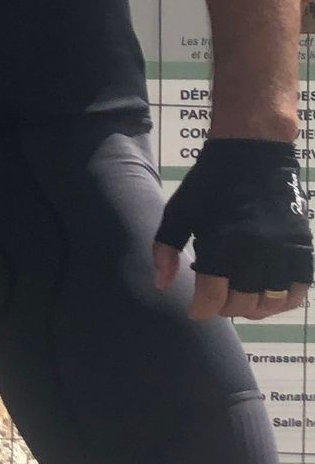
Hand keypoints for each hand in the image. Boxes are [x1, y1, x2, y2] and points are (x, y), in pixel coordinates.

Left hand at [153, 136, 312, 320]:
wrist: (254, 152)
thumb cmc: (210, 183)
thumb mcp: (178, 211)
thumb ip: (165, 249)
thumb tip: (162, 285)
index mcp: (222, 242)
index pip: (213, 298)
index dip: (201, 310)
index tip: (195, 310)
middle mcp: (256, 250)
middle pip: (241, 304)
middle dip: (224, 308)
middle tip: (216, 300)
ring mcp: (283, 249)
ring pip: (271, 302)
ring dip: (253, 309)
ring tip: (241, 301)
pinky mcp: (303, 246)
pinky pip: (299, 289)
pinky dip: (284, 300)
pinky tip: (268, 296)